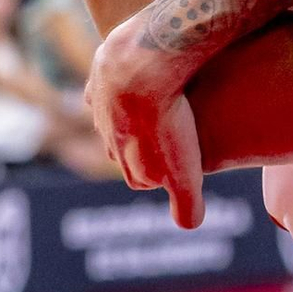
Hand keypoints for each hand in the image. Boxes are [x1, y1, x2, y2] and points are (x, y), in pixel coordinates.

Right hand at [85, 16, 205, 229]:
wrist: (143, 66)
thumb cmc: (167, 120)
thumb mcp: (184, 173)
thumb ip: (186, 205)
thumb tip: (190, 225)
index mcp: (125, 162)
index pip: (141, 177)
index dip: (164, 175)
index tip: (183, 166)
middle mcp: (106, 135)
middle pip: (125, 145)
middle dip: (146, 144)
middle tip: (178, 133)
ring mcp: (102, 102)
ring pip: (115, 112)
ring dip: (134, 111)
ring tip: (166, 100)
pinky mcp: (102, 69)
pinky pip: (108, 78)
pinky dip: (122, 78)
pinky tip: (143, 70)